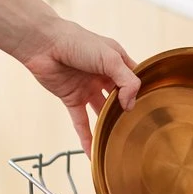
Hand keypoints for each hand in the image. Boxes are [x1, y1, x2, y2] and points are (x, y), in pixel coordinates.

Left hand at [0, 0, 140, 153]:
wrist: (43, 44)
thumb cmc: (78, 42)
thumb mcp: (110, 58)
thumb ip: (126, 81)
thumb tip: (130, 105)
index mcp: (116, 60)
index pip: (134, 78)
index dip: (141, 90)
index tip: (149, 106)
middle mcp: (103, 75)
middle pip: (120, 96)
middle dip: (127, 110)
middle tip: (137, 126)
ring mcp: (88, 87)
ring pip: (102, 110)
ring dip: (109, 124)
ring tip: (119, 140)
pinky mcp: (71, 98)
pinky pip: (81, 121)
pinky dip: (86, 136)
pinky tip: (92, 151)